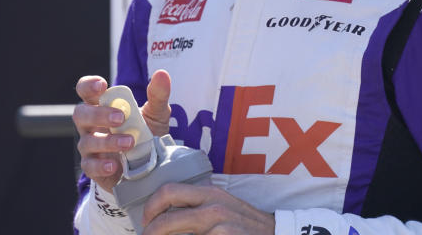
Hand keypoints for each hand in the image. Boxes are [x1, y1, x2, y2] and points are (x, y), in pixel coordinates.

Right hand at [73, 70, 171, 191]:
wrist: (151, 166)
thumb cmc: (147, 133)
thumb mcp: (156, 114)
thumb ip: (158, 95)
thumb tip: (162, 74)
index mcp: (102, 106)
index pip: (85, 90)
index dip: (88, 85)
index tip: (101, 85)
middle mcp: (92, 125)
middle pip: (81, 114)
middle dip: (98, 114)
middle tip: (120, 117)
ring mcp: (90, 147)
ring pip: (87, 141)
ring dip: (108, 141)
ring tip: (129, 143)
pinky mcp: (94, 168)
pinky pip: (89, 166)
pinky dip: (101, 165)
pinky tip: (115, 165)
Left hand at [141, 183, 274, 234]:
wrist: (275, 233)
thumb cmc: (245, 222)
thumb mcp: (223, 204)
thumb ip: (200, 203)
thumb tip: (169, 211)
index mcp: (209, 192)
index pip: (169, 191)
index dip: (151, 206)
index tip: (146, 220)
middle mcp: (212, 206)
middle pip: (167, 218)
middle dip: (150, 231)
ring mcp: (218, 226)